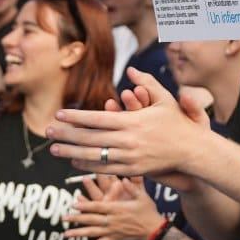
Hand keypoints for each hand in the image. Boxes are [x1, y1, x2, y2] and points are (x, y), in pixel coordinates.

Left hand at [48, 68, 207, 177]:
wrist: (192, 150)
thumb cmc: (177, 123)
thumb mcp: (165, 99)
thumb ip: (147, 83)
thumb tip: (130, 70)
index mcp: (133, 121)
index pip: (97, 119)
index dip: (76, 117)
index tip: (59, 114)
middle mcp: (128, 140)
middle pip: (89, 138)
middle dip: (66, 134)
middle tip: (47, 130)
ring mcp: (129, 157)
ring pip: (93, 155)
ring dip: (70, 152)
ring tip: (54, 148)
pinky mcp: (132, 170)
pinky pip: (104, 168)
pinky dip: (87, 165)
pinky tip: (74, 161)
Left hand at [64, 176, 165, 239]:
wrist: (153, 230)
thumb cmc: (148, 212)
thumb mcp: (143, 196)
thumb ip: (133, 187)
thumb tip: (123, 178)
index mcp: (117, 209)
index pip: (98, 206)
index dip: (85, 205)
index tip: (73, 203)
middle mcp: (112, 220)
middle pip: (91, 219)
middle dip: (76, 218)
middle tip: (63, 218)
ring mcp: (111, 231)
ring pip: (92, 232)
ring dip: (78, 233)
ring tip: (66, 233)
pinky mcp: (113, 239)